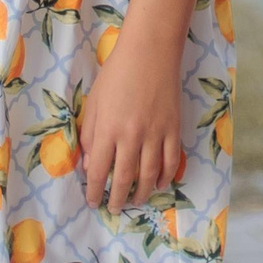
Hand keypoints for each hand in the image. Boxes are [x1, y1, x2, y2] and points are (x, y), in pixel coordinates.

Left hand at [78, 30, 184, 213]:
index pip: (98, 170)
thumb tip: (90, 165)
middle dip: (117, 199)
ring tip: (136, 201)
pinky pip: (170, 161)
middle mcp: (131, 136)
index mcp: (108, 130)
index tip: (92, 201)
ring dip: (141, 192)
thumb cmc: (117, 74)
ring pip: (149, 174)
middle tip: (114, 209)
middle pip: (124, 178)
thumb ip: (91, 135)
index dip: (94, 190)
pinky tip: (159, 184)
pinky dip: (165, 176)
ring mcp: (155, 134)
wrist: (150, 53)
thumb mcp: (95, 103)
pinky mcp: (173, 129)